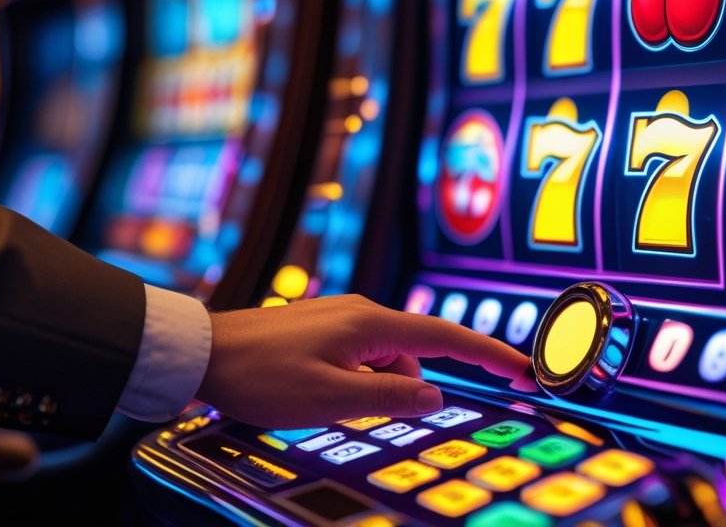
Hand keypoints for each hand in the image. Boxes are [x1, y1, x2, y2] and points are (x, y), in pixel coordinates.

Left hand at [196, 294, 534, 428]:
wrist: (202, 353)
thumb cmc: (261, 375)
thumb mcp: (330, 400)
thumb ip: (389, 398)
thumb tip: (433, 396)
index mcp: (370, 324)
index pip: (447, 338)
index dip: (490, 355)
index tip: (523, 369)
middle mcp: (360, 312)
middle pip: (411, 354)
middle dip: (407, 390)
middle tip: (370, 413)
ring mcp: (339, 319)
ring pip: (381, 361)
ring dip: (373, 391)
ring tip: (323, 408)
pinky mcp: (321, 329)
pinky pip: (358, 359)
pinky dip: (354, 383)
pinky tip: (320, 399)